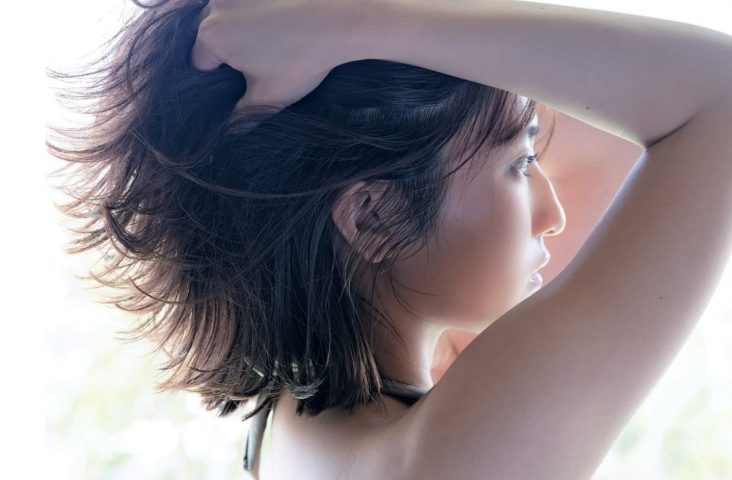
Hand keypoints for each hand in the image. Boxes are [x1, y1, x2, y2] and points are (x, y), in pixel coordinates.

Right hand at [190, 0, 362, 113]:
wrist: (341, 18)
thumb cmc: (304, 58)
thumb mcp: (271, 97)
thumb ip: (242, 117)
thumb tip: (229, 133)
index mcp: (212, 35)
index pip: (199, 63)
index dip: (215, 80)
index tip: (238, 85)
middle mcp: (215, 4)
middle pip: (208, 34)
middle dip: (224, 52)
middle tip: (253, 66)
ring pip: (224, 14)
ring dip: (235, 28)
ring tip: (265, 44)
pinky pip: (242, 1)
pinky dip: (250, 11)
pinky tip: (273, 25)